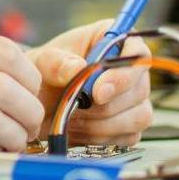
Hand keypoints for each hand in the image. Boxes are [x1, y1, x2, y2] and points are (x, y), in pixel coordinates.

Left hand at [28, 20, 153, 146]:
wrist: (37, 101)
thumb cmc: (44, 73)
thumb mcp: (41, 61)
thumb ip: (56, 62)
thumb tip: (77, 67)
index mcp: (115, 42)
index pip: (138, 54)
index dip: (124, 76)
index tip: (98, 93)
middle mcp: (130, 70)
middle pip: (140, 90)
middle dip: (106, 106)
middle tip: (77, 108)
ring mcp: (133, 99)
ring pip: (139, 117)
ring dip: (103, 124)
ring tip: (74, 118)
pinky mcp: (130, 125)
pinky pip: (129, 137)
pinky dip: (101, 137)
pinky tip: (80, 130)